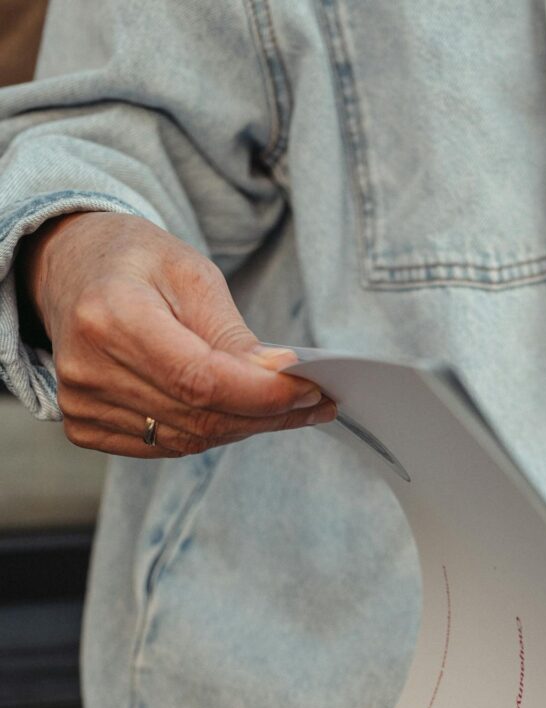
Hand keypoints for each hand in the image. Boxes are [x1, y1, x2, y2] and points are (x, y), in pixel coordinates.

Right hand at [19, 211, 335, 455]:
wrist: (69, 269)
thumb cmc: (133, 262)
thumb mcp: (190, 272)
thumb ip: (231, 332)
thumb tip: (280, 378)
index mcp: (110, 315)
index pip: (200, 380)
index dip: (261, 395)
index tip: (311, 389)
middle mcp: (88, 367)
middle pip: (199, 415)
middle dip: (267, 413)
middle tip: (315, 400)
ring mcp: (81, 403)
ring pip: (189, 439)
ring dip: (245, 426)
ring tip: (286, 406)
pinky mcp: (86, 425)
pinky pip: (167, 445)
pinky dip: (210, 432)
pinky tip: (237, 413)